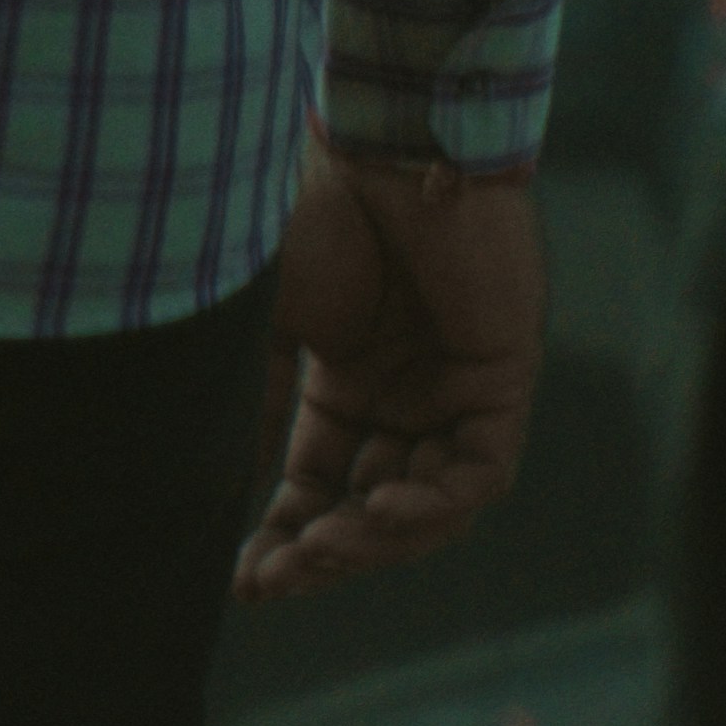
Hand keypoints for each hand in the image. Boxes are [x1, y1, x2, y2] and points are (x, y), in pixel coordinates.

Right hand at [234, 133, 546, 600]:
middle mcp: (404, 393)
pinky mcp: (502, 376)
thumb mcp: (263, 324)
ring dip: (379, 540)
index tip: (244, 581)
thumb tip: (223, 489)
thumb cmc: (306, 212)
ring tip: (324, 547)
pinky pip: (479, 471)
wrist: (371, 144)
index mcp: (345, 380)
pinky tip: (380, 509)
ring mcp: (455, 387)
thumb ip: (254, 404)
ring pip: (431, 506)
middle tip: (280, 577)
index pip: (321, 485)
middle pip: (374, 509)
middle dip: (329, 552)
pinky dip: (435, 504)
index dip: (287, 538)